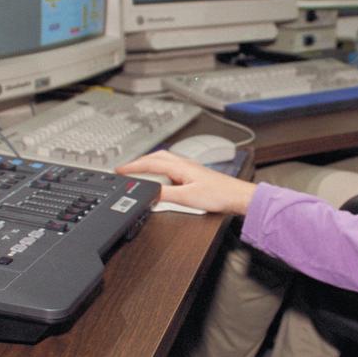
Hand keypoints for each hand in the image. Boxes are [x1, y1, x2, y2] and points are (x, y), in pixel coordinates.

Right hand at [117, 150, 256, 215]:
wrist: (238, 197)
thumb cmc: (219, 195)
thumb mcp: (187, 198)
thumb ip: (166, 196)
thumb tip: (148, 194)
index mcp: (180, 166)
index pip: (150, 163)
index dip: (132, 167)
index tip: (119, 170)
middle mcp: (184, 164)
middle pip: (155, 158)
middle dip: (138, 162)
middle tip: (125, 169)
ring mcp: (190, 168)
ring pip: (164, 161)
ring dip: (149, 164)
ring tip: (138, 172)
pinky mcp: (194, 175)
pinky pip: (171, 168)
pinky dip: (160, 171)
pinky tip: (161, 179)